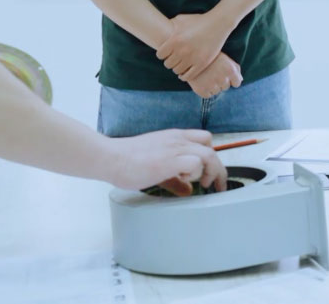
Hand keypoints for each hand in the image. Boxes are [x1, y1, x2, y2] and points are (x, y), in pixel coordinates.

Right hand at [106, 129, 226, 194]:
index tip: (214, 174)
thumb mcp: (157, 168)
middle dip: (218, 169)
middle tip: (217, 185)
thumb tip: (188, 191)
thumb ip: (175, 179)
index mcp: (175, 137)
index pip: (205, 138)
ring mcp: (174, 148)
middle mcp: (177, 140)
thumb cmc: (128, 161)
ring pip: (208, 154)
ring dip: (209, 171)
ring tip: (202, 184)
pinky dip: (195, 173)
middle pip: (211, 148)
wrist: (110, 157)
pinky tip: (184, 180)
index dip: (213, 156)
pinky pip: (195, 163)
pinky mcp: (169, 160)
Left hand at [156, 12, 233, 80]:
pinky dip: (184, 76)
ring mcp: (192, 58)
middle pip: (168, 64)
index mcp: (175, 40)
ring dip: (177, 68)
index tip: (166, 53)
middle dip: (170, 61)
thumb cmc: (199, 20)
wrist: (218, 24)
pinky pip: (188, 76)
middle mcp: (182, 50)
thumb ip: (170, 24)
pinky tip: (184, 72)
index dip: (162, 54)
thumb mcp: (182, 19)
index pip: (160, 55)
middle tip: (174, 59)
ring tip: (180, 64)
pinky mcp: (202, 64)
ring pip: (177, 71)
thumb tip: (159, 27)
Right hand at [186, 54, 243, 98]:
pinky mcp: (201, 90)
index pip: (237, 83)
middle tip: (212, 72)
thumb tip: (240, 80)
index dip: (231, 79)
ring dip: (212, 86)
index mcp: (230, 70)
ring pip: (217, 91)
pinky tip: (201, 81)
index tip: (224, 74)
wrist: (190, 55)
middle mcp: (222, 79)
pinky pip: (208, 95)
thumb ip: (235, 68)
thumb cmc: (210, 57)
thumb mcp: (225, 58)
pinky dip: (204, 90)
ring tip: (206, 75)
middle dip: (221, 81)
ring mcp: (212, 85)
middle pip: (226, 87)